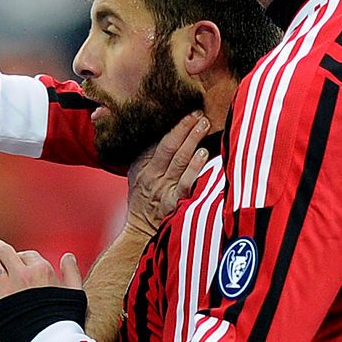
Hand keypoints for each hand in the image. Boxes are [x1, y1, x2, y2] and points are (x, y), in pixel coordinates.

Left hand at [0, 237, 82, 310]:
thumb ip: (72, 273)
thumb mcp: (76, 294)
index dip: (23, 257)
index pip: (29, 255)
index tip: (20, 260)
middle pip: (6, 253)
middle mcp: (22, 274)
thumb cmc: (66, 321)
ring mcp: (6, 288)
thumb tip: (68, 256)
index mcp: (42, 270)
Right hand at [125, 111, 209, 237]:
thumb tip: (169, 132)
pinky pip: (186, 180)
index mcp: (140, 165)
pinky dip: (195, 166)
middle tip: (198, 114)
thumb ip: (148, 156)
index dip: (173, 125)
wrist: (140, 230)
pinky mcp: (173, 202)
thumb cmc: (143, 201)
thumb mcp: (137, 175)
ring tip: (204, 125)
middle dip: (184, 127)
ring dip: (192, 140)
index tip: (186, 111)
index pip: (156, 140)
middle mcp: (150, 175)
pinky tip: (204, 154)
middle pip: (168, 145)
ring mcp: (162, 188)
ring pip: (179, 159)